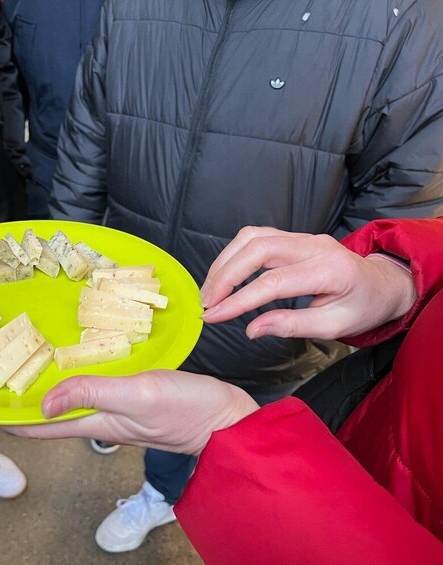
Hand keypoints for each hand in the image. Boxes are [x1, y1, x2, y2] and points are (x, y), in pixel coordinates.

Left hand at [7, 370, 258, 455]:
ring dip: (43, 386)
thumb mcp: (136, 394)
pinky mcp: (129, 397)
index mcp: (93, 422)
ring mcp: (114, 409)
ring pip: (66, 399)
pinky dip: (72, 376)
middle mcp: (97, 418)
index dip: (6, 417)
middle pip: (46, 414)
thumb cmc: (185, 409)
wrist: (227, 418)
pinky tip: (71, 359)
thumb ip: (91, 392)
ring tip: (21, 362)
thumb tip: (43, 403)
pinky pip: (90, 388)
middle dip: (19, 398)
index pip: (37, 427)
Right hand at [199, 227, 415, 339]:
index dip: (238, 300)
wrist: (382, 284)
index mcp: (330, 270)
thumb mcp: (334, 327)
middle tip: (206, 304)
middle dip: (224, 276)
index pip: (272, 282)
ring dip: (224, 263)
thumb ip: (292, 326)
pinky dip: (233, 255)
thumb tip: (251, 329)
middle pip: (257, 249)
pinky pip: (255, 237)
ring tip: (210, 291)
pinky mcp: (292, 237)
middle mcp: (314, 245)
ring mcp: (302, 237)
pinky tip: (224, 276)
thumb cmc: (361, 307)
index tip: (212, 316)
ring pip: (251, 237)